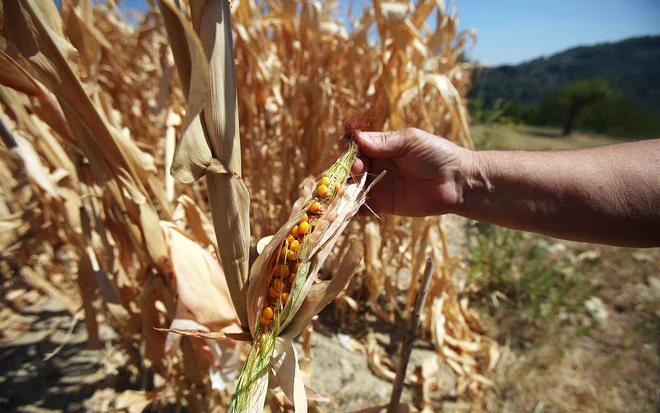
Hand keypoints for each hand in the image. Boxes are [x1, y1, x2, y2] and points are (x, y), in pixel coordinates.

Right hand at [351, 128, 470, 216]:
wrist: (458, 182)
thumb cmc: (438, 154)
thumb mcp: (411, 141)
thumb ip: (385, 142)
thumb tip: (357, 139)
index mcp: (382, 147)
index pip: (357, 145)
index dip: (348, 146)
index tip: (346, 148)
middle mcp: (378, 166)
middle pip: (352, 167)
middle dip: (348, 168)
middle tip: (357, 168)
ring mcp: (380, 186)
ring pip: (354, 187)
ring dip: (346, 188)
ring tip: (347, 189)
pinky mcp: (385, 205)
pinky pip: (364, 208)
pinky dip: (354, 209)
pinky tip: (350, 207)